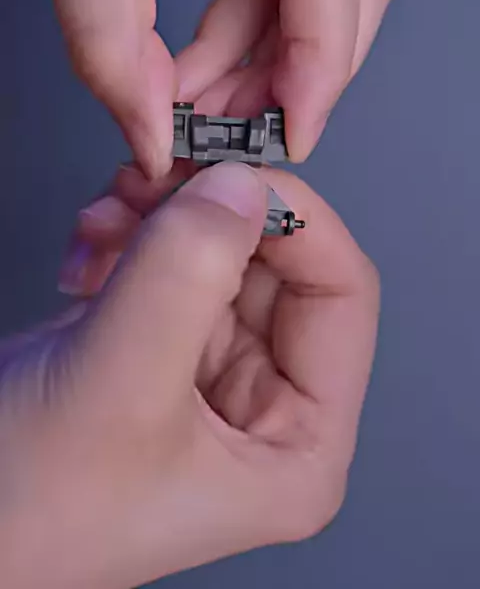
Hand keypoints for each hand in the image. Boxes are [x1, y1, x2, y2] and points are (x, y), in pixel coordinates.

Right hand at [1, 163, 377, 587]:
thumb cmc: (26, 508)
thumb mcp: (120, 385)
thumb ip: (187, 277)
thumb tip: (243, 186)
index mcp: (297, 446)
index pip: (341, 298)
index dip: (300, 224)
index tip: (238, 173)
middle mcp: (263, 409)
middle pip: (274, 266)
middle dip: (212, 215)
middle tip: (158, 182)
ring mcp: (205, 374)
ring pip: (216, 253)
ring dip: (163, 218)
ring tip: (108, 218)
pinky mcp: (151, 347)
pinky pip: (166, 262)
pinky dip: (129, 236)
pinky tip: (89, 249)